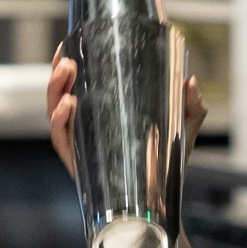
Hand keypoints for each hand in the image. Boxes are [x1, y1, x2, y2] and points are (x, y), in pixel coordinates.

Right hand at [46, 43, 207, 179]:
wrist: (164, 200)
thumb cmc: (168, 162)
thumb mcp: (183, 127)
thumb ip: (192, 104)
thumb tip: (189, 80)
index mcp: (102, 114)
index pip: (77, 86)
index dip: (67, 67)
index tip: (68, 47)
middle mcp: (87, 128)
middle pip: (59, 97)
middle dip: (58, 76)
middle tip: (68, 60)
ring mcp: (81, 146)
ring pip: (55, 115)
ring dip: (55, 92)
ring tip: (66, 74)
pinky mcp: (80, 164)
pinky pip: (62, 141)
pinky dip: (61, 122)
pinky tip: (68, 105)